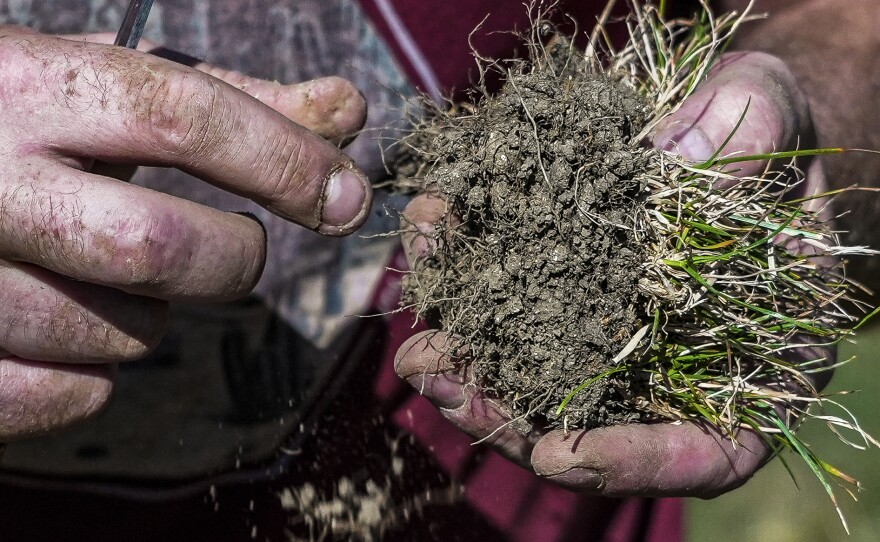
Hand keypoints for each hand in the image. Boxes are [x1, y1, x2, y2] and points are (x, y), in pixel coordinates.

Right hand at [0, 26, 369, 439]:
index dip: (286, 161)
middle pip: (160, 247)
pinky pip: (66, 396)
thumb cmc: (15, 124)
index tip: (347, 198)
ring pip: (121, 334)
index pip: (186, 117)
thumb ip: (230, 102)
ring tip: (117, 278)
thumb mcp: (103, 87)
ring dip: (155, 317)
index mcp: (27, 87)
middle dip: (232, 258)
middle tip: (235, 248)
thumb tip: (347, 110)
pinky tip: (71, 332)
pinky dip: (95, 377)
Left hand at [395, 52, 823, 496]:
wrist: (714, 124)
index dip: (637, 463)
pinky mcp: (559, 288)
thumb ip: (749, 138)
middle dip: (512, 418)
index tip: (560, 455)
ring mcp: (608, 333)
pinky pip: (509, 303)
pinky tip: (432, 246)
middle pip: (597, 426)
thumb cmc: (759, 130)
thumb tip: (673, 157)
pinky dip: (467, 285)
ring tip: (418, 350)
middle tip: (445, 386)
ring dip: (473, 368)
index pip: (708, 451)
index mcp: (751, 360)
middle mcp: (673, 364)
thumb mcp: (769, 114)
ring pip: (540, 378)